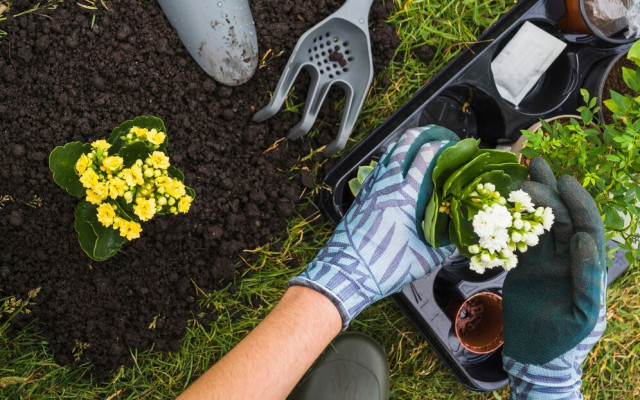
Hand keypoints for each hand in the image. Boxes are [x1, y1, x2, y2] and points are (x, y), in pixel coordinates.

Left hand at [289, 125, 459, 328]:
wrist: (346, 272)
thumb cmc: (385, 267)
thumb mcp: (425, 258)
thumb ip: (445, 243)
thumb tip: (458, 233)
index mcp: (406, 196)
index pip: (426, 156)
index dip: (443, 145)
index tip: (456, 145)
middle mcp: (387, 185)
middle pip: (405, 144)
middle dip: (423, 134)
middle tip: (438, 136)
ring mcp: (371, 187)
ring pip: (389, 154)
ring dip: (405, 145)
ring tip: (420, 146)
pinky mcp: (361, 195)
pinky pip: (378, 168)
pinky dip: (391, 161)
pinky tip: (398, 169)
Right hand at [502, 157, 606, 398]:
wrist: (535, 355)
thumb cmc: (564, 339)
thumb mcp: (583, 314)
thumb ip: (587, 278)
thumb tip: (583, 240)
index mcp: (586, 268)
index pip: (586, 228)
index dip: (578, 203)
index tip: (564, 181)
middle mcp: (568, 259)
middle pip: (561, 219)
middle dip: (551, 193)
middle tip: (533, 172)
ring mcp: (546, 261)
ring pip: (540, 224)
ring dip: (534, 200)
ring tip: (523, 174)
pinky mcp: (525, 266)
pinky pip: (519, 239)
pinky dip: (513, 221)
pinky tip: (505, 203)